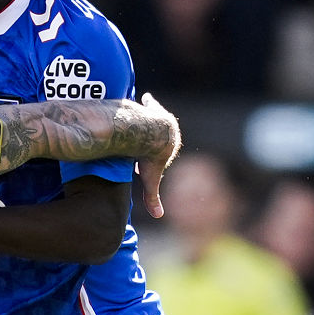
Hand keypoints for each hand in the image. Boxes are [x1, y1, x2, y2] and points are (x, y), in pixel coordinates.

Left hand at [133, 92, 180, 219]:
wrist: (147, 134)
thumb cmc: (150, 156)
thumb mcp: (150, 179)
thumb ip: (152, 196)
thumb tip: (158, 216)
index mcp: (170, 147)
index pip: (163, 152)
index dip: (154, 155)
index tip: (145, 158)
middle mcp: (169, 132)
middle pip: (161, 134)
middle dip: (155, 136)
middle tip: (146, 137)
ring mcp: (161, 118)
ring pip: (157, 118)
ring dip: (153, 117)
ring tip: (146, 115)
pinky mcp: (152, 108)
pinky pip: (150, 105)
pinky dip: (148, 104)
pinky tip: (143, 98)